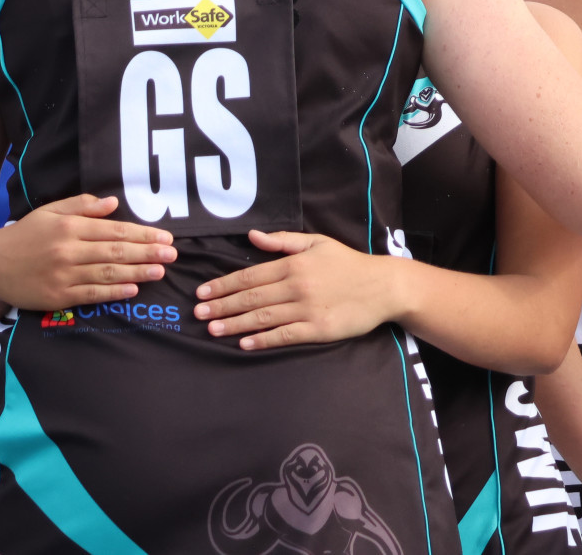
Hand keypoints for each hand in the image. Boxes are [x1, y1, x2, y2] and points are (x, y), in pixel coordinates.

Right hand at [0, 194, 175, 310]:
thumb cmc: (24, 237)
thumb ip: (82, 205)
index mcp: (69, 226)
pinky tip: (133, 289)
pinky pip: (91, 294)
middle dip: (148, 253)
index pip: (114, 230)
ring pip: (107, 274)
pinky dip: (114, 292)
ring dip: (137, 273)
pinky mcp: (57, 296)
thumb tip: (113, 202)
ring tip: (160, 271)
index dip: (142, 235)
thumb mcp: (49, 212)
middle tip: (173, 254)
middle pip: (115, 252)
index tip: (165, 237)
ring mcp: (63, 274)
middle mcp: (68, 249)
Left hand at [195, 229, 401, 349]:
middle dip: (221, 306)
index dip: (223, 285)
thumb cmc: (348, 263)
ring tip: (213, 330)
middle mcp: (297, 286)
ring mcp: (306, 309)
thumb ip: (283, 240)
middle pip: (251, 298)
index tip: (203, 294)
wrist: (383, 287)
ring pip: (262, 318)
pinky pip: (284, 335)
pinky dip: (262, 340)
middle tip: (198, 314)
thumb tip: (252, 237)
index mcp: (294, 264)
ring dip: (234, 324)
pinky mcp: (317, 329)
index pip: (250, 276)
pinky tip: (244, 343)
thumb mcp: (317, 243)